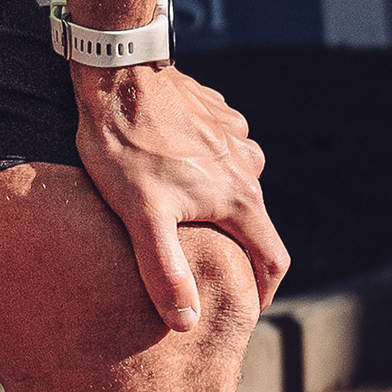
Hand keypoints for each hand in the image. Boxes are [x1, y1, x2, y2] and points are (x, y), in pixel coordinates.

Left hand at [73, 62, 288, 331]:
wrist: (118, 70)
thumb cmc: (125, 145)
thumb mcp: (141, 216)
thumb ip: (165, 271)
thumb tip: (187, 322)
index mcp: (240, 197)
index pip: (273, 260)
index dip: (262, 291)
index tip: (244, 308)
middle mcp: (247, 165)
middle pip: (254, 221)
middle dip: (235, 247)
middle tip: (202, 262)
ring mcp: (233, 134)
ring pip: (237, 182)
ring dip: (219, 203)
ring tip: (182, 215)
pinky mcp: (214, 112)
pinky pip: (219, 150)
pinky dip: (205, 166)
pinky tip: (171, 168)